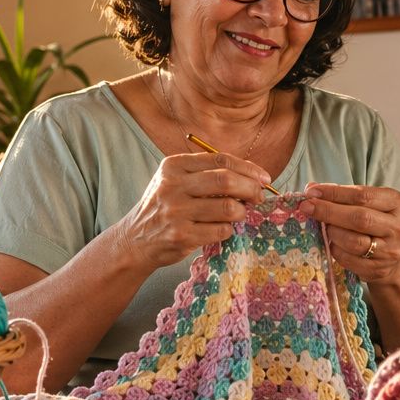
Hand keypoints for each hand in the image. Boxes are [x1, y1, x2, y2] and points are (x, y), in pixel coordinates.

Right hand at [118, 152, 269, 269]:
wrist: (135, 240)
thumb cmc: (164, 207)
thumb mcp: (176, 180)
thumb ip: (207, 172)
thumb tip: (252, 173)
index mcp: (173, 166)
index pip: (220, 160)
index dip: (248, 168)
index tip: (264, 178)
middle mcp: (172, 185)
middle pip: (226, 180)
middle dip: (251, 188)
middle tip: (259, 196)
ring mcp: (176, 212)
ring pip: (228, 207)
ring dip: (241, 212)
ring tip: (238, 214)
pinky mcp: (181, 235)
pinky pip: (221, 230)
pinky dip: (228, 229)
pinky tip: (223, 228)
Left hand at [301, 183, 399, 284]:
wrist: (390, 256)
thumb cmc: (373, 222)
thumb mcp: (366, 204)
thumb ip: (341, 196)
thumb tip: (311, 188)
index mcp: (397, 203)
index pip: (363, 195)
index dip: (335, 193)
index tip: (312, 191)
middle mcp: (398, 227)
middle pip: (359, 218)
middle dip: (328, 211)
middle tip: (307, 207)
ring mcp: (390, 251)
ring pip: (353, 241)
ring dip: (332, 233)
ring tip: (325, 228)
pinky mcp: (379, 269)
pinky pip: (348, 259)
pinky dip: (335, 250)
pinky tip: (332, 243)